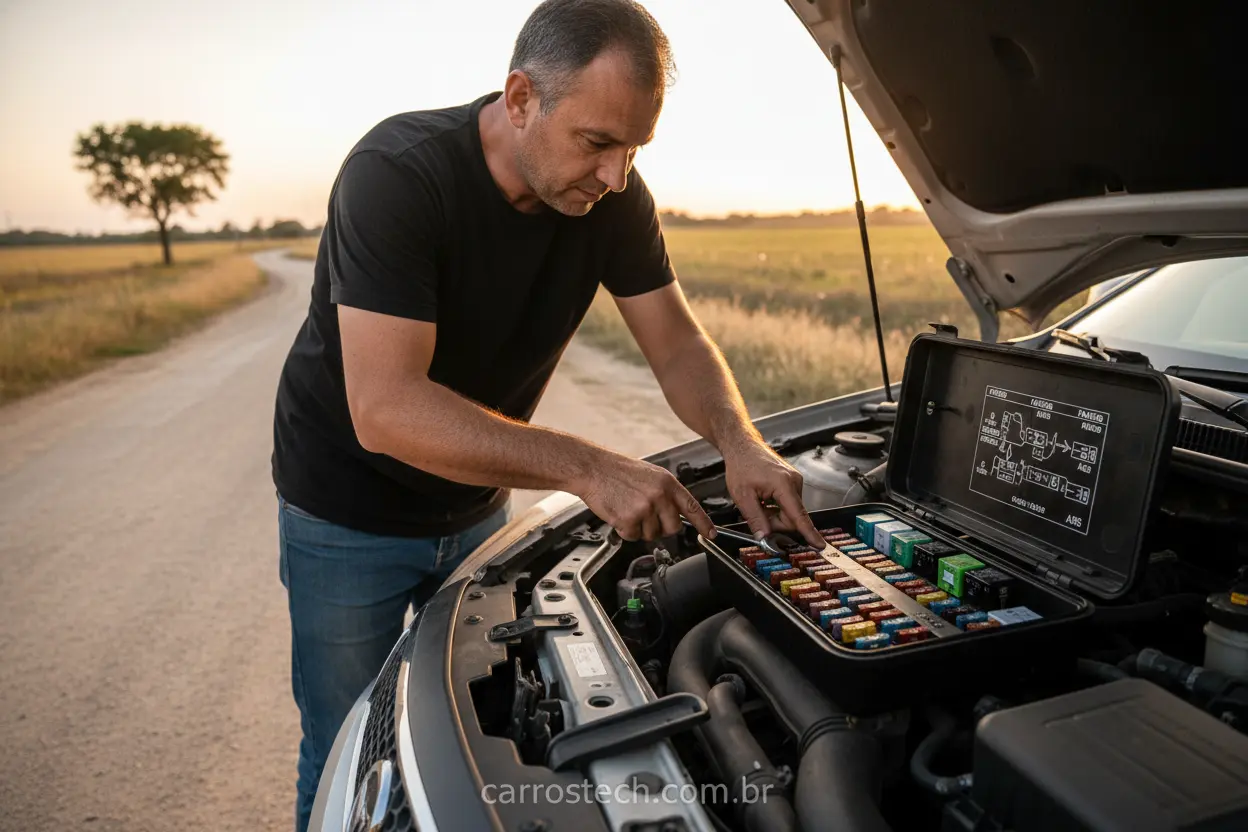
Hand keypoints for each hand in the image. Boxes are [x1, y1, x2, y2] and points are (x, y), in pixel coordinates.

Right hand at [577, 453, 715, 541]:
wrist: (593, 468)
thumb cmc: (617, 471)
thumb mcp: (650, 475)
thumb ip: (665, 493)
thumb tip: (675, 512)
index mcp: (667, 483)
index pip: (692, 507)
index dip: (703, 523)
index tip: (711, 534)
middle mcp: (660, 495)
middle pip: (673, 528)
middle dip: (661, 528)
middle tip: (646, 518)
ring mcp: (645, 508)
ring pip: (651, 535)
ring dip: (639, 528)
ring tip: (628, 509)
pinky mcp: (629, 519)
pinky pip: (633, 536)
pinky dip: (625, 531)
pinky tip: (618, 513)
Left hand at [722, 439, 825, 548]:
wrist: (743, 446)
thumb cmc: (742, 465)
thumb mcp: (742, 496)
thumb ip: (755, 519)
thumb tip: (764, 537)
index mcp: (784, 485)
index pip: (798, 516)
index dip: (809, 533)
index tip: (819, 545)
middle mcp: (794, 482)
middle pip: (792, 517)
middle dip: (774, 521)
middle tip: (757, 512)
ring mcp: (795, 481)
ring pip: (789, 512)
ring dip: (774, 513)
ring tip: (759, 500)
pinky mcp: (792, 482)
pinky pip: (788, 503)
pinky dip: (775, 506)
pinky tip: (764, 496)